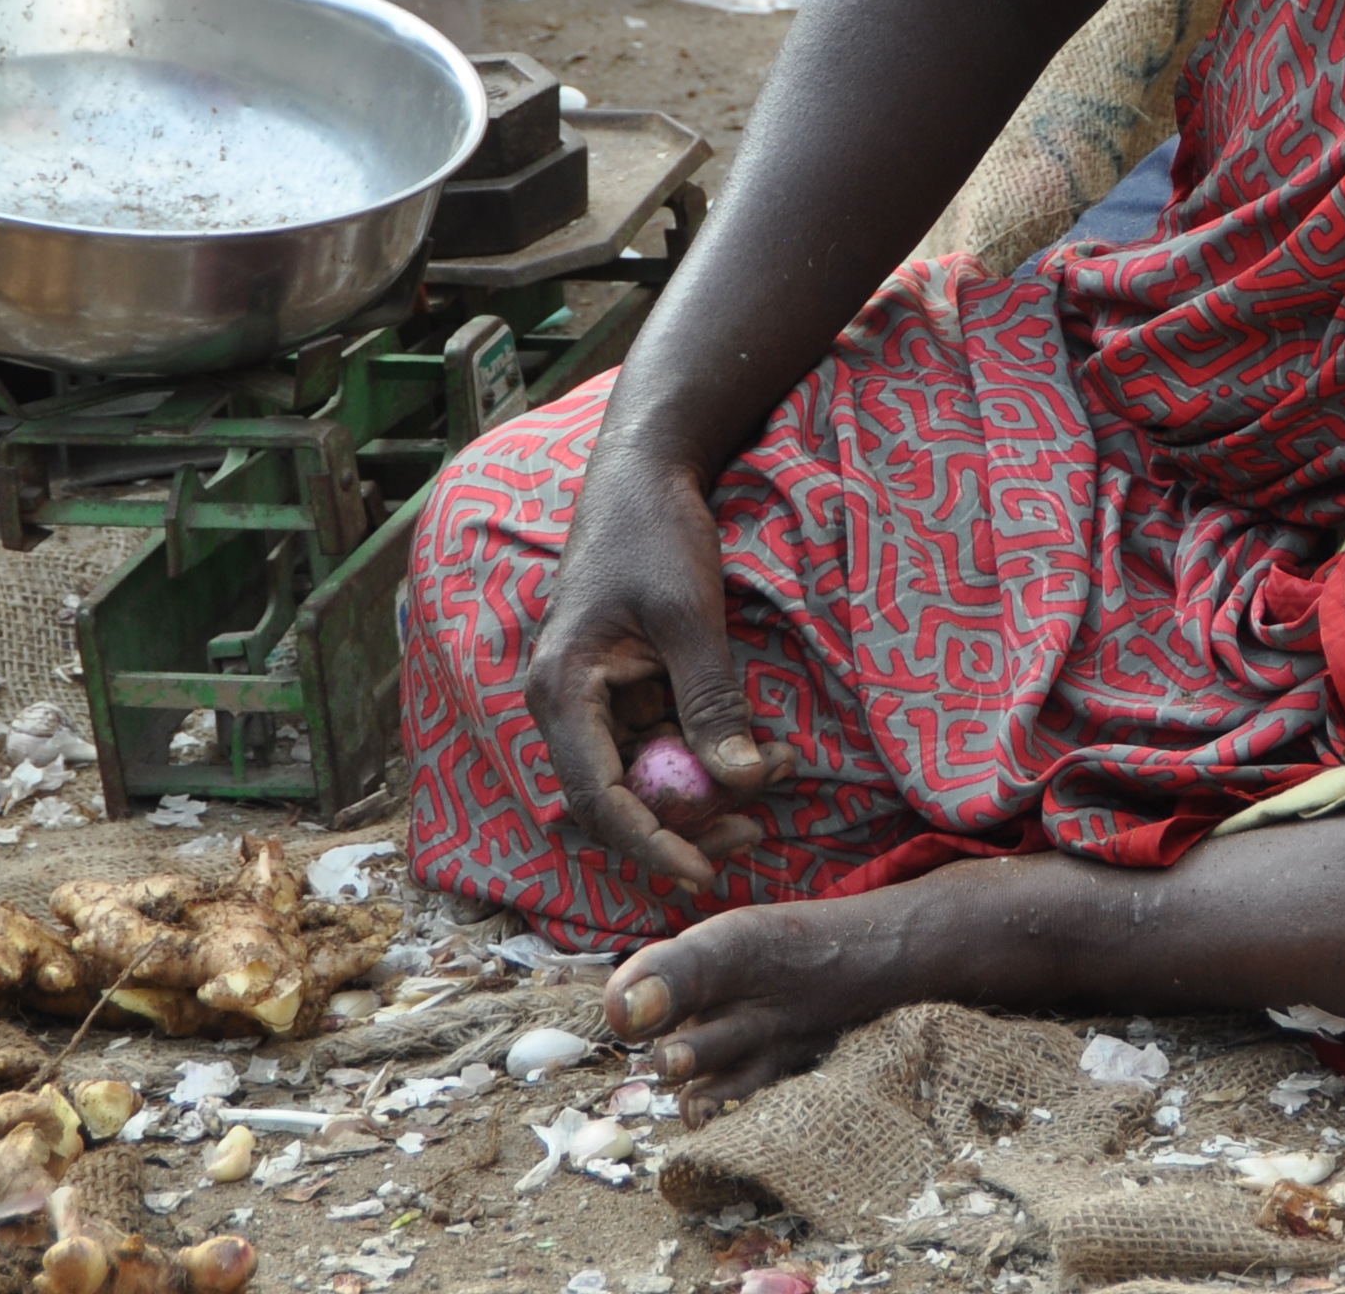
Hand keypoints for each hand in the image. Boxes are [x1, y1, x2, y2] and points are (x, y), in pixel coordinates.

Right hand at [521, 448, 797, 890]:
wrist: (644, 470)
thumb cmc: (654, 531)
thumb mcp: (689, 614)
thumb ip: (712, 699)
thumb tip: (744, 780)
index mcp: (562, 692)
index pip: (597, 798)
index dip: (648, 843)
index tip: (702, 873)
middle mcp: (569, 709)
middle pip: (619, 802)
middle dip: (685, 826)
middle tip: (755, 834)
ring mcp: (598, 704)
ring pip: (647, 780)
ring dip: (707, 791)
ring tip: (782, 773)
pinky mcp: (628, 693)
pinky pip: (664, 747)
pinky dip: (707, 756)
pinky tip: (763, 754)